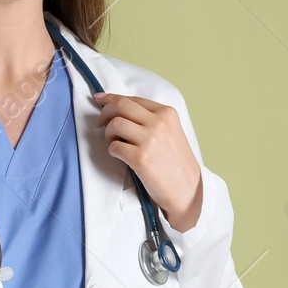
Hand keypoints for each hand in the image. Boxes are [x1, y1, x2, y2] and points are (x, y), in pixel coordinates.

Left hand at [92, 92, 202, 230]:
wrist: (187, 189)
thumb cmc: (177, 162)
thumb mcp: (172, 131)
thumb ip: (152, 118)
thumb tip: (121, 108)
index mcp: (167, 114)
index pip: (132, 99)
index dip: (112, 98)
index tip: (101, 99)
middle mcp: (159, 123)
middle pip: (120, 106)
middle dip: (105, 113)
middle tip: (101, 122)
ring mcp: (150, 140)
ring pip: (114, 124)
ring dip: (108, 134)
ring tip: (114, 142)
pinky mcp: (140, 159)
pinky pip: (114, 147)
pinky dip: (112, 151)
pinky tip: (121, 156)